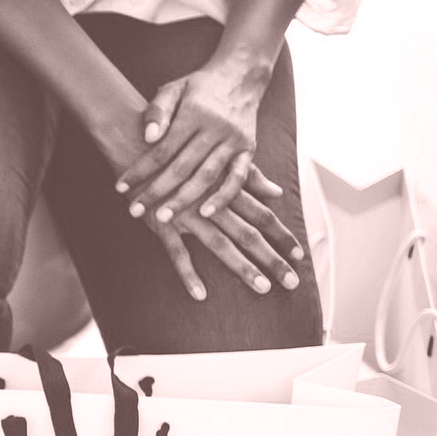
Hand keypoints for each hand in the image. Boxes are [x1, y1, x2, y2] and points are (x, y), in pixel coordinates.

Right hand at [93, 105, 301, 302]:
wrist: (136, 141)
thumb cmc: (178, 148)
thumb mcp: (217, 158)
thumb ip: (248, 177)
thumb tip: (276, 191)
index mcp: (226, 189)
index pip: (263, 216)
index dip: (282, 235)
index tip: (300, 255)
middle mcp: (212, 203)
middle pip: (250, 235)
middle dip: (273, 258)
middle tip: (292, 282)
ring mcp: (187, 214)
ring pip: (222, 246)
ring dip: (244, 268)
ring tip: (263, 288)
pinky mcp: (161, 223)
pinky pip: (177, 253)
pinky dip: (189, 274)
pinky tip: (201, 294)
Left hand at [114, 59, 287, 226]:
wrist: (240, 75)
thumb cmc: (197, 86)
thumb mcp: (174, 89)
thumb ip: (158, 110)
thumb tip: (148, 137)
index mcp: (194, 113)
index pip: (161, 149)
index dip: (139, 170)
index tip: (119, 187)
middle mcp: (216, 128)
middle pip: (182, 167)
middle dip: (156, 191)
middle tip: (135, 211)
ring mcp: (234, 140)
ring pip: (207, 175)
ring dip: (185, 199)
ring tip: (163, 218)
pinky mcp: (249, 148)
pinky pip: (238, 177)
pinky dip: (224, 197)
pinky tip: (205, 213)